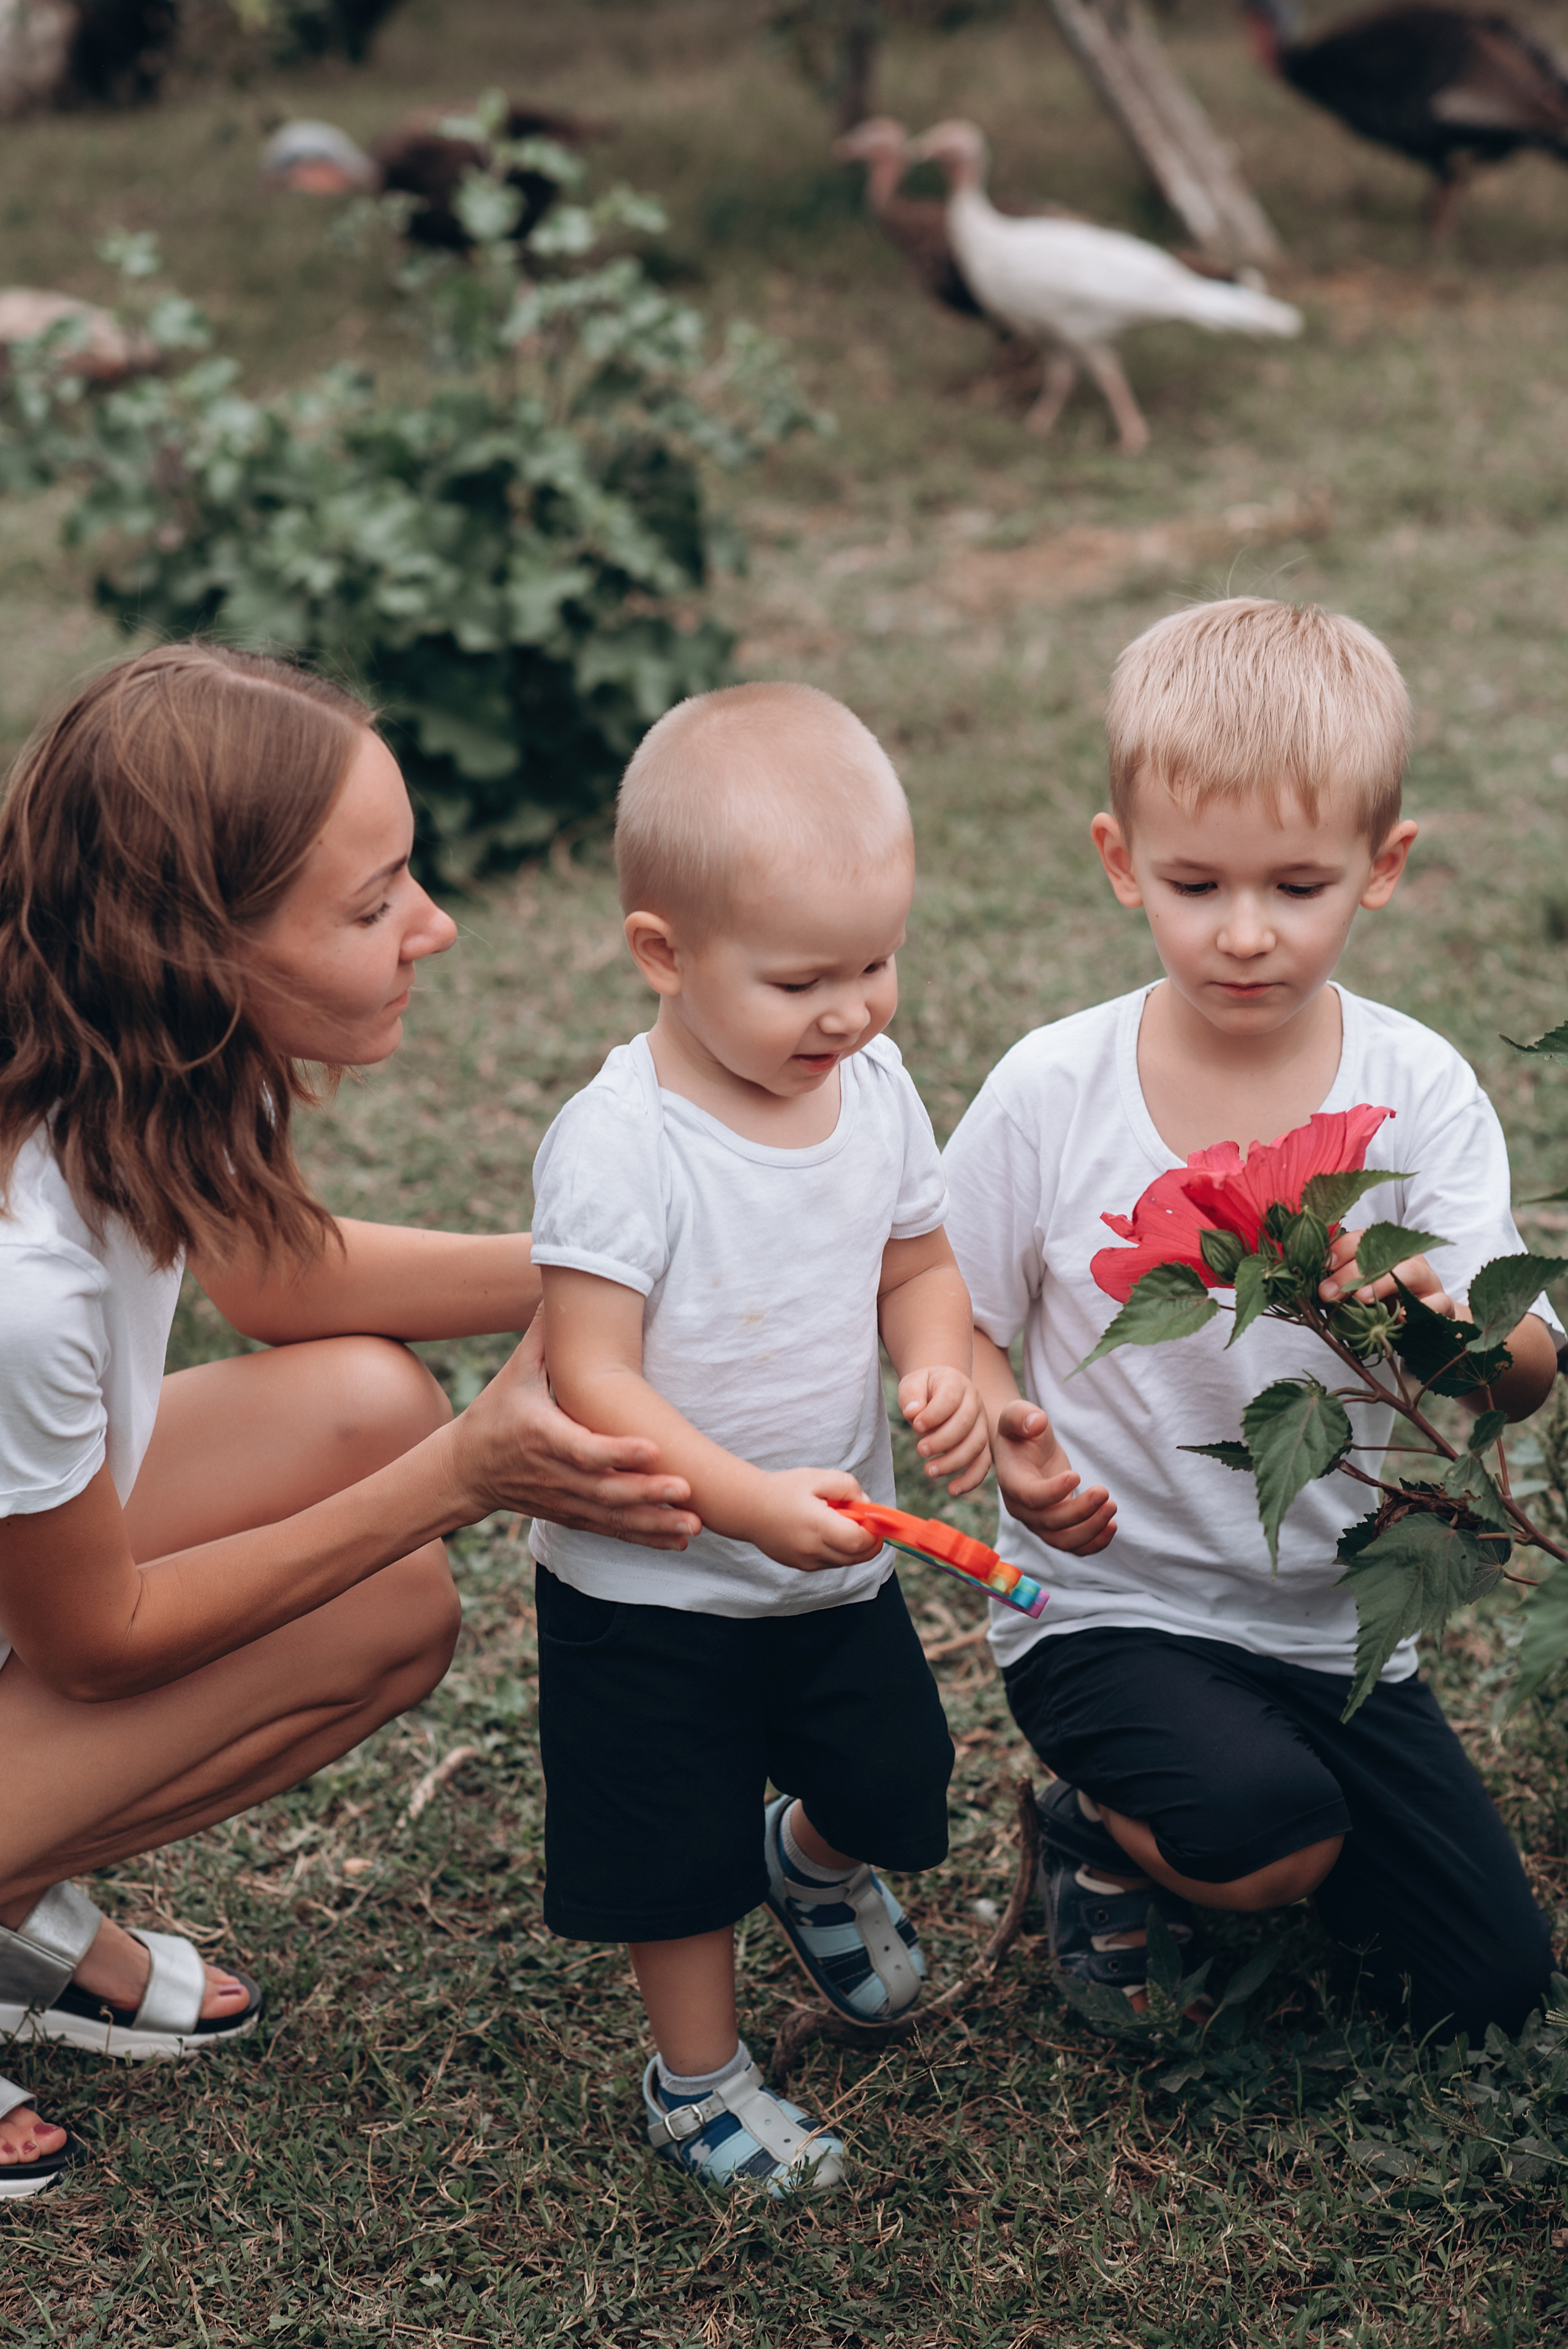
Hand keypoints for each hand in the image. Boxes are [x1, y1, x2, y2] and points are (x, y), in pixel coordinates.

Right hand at [447, 1319, 701, 1548]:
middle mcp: (553, 1474)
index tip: (652, 1447)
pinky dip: (645, 1537)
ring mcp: (564, 1500)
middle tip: (687, 1489)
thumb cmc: (497, 1412)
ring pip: (612, 1518)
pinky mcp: (571, 1515)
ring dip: (654, 1523)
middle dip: (646, 1494)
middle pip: (603, 1491)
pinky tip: (680, 1539)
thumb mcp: (516, 1371)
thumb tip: (562, 1290)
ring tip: (693, 1525)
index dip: (616, 1452)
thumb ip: (545, 1336)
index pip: (582, 1449)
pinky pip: (611, 1531)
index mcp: (541, 1436)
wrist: (466, 1469)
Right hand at [744, 1468, 879, 1573]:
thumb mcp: (818, 1477)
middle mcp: (813, 1550)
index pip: (860, 1542)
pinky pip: (830, 1562)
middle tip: (862, 1520)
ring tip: (838, 1522)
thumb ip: (848, 1487)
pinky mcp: (801, 1566)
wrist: (748, 1508)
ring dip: (853, 1546)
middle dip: (869, 1541)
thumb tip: (866, 1505)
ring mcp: (806, 1562)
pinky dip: (837, 1550)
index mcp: (818, 1526)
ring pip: (845, 1561)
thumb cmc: (783, 1489)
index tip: (873, 1518)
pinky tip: (825, 1531)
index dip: (874, 1532)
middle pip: (858, 1557)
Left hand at [898, 1365, 990, 1495]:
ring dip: (953, 1461)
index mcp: (956, 1383)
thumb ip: (911, 1395)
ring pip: (976, 1445)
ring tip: (929, 1470)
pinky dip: (971, 1479)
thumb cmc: (924, 1388)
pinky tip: (953, 1490)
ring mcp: (981, 1423)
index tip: (916, 1425)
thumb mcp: (912, 1383)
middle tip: (920, 1450)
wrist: (941, 1388)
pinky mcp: (981, 1443)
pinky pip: (983, 1463)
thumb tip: (912, 1412)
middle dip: (942, 1441)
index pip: (950, 1399)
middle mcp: (974, 1402)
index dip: (933, 1415)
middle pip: (965, 1424)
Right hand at [993, 1400, 1115, 1554]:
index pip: (1031, 1497)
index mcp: (1011, 1481)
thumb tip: (1036, 1422)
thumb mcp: (1016, 1415)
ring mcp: (1038, 1521)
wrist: (1020, 1447)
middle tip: (1105, 1492)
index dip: (1053, 1491)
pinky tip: (1112, 1526)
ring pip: (1063, 1540)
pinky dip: (1094, 1542)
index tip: (1077, 1474)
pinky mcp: (1055, 1525)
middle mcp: (1021, 1508)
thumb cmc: (1019, 1429)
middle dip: (1081, 1511)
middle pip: (1050, 1523)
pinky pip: (1073, 1545)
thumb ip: (1022, 1416)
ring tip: (1112, 1507)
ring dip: (1091, 1530)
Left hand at [1318, 1230, 1455, 1317]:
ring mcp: (1428, 1280)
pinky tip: (1402, 1317)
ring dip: (1384, 1283)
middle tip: (1329, 1292)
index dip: (1341, 1249)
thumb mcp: (1361, 1292)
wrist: (1426, 1324)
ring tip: (1361, 1299)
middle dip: (1352, 1272)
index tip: (1323, 1265)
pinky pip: (1438, 1302)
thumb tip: (1311, 1286)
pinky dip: (1422, 1308)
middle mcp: (1407, 1259)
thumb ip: (1340, 1285)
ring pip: (1412, 1271)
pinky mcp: (1442, 1303)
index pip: (1362, 1239)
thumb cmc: (1386, 1304)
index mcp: (1385, 1251)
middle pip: (1383, 1255)